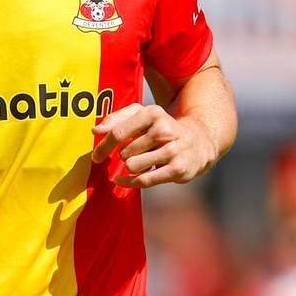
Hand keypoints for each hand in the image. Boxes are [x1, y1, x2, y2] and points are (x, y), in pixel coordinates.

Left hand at [90, 103, 218, 187]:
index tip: (96, 156)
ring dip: (131, 167)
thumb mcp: (143, 115)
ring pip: (133, 166)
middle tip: (134, 153)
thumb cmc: (162, 128)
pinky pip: (143, 180)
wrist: (199, 142)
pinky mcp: (177, 169)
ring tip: (141, 161)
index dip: (103, 146)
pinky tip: (123, 179)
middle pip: (125, 152)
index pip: (118, 132)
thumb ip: (117, 119)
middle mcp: (164, 130)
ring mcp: (172, 150)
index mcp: (152, 113)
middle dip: (124, 155)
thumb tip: (95, 130)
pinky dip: (129, 182)